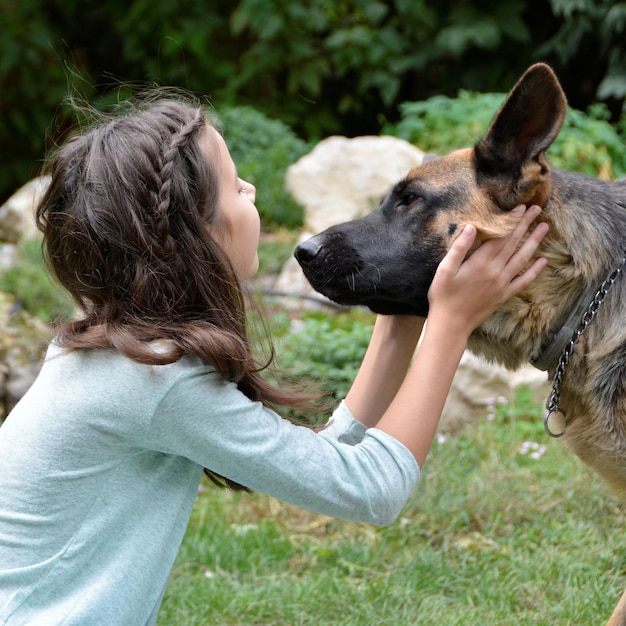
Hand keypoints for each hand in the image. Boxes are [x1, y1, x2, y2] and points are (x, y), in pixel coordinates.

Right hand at [427, 204, 547, 335]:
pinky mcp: (503, 295)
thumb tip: (471, 227)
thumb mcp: (444, 270)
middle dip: (526, 225)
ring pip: (522, 259)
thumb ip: (459, 248)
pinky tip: (543, 261)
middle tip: (537, 209)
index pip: (500, 236)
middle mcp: (495, 271)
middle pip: (513, 243)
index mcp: (480, 263)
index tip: (521, 207)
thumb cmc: (443, 296)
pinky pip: (523, 281)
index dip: (511, 221)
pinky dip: (534, 271)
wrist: (451, 324)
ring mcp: (502, 284)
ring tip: (544, 228)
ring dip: (534, 242)